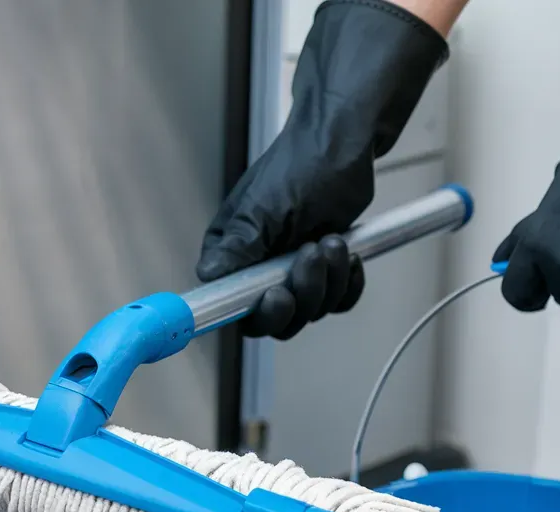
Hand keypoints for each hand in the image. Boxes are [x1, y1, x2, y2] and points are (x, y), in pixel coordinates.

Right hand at [196, 0, 449, 339]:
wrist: (342, 144)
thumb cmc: (302, 164)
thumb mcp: (264, 207)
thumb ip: (238, 246)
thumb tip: (209, 275)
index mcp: (232, 254)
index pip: (232, 308)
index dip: (257, 313)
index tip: (276, 296)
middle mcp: (258, 268)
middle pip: (275, 319)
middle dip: (302, 294)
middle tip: (310, 257)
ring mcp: (292, 271)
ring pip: (311, 310)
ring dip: (328, 281)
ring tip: (333, 241)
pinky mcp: (323, 271)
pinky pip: (337, 301)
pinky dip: (348, 284)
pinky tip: (350, 257)